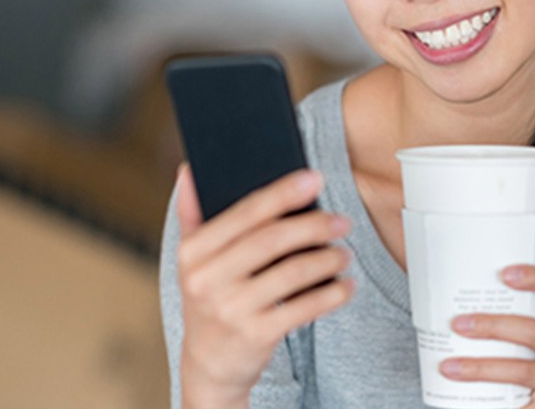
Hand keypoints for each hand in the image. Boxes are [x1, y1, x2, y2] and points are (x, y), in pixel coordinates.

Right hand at [174, 162, 355, 406]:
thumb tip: (188, 170)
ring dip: (327, 259)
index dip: (283, 192)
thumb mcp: (192, 260)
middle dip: (314, 225)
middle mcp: (207, 280)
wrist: (209, 364)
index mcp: (193, 252)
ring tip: (344, 252)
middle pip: (272, 239)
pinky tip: (346, 285)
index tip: (315, 178)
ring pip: (293, 272)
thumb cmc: (209, 299)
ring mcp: (231, 309)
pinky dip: (332, 294)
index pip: (244, 212)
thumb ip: (192, 214)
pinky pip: (303, 307)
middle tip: (342, 220)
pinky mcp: (255, 335)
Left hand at [441, 265, 534, 408]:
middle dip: (493, 326)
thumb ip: (508, 314)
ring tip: (451, 366)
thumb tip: (454, 296)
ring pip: (524, 370)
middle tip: (459, 324)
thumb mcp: (529, 333)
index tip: (504, 273)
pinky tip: (466, 396)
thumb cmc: (532, 358)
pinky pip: (521, 403)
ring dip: (482, 367)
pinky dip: (492, 398)